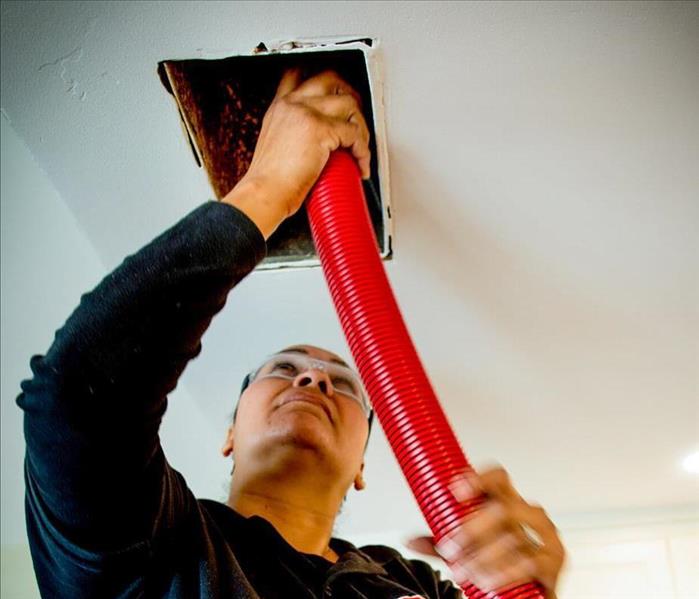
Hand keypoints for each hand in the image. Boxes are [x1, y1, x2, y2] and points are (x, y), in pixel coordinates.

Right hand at [222, 69, 370, 238]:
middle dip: (350, 95)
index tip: (338, 93)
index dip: (324, 80)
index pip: (300, 74)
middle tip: (357, 119)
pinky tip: (360, 165)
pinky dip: (363, 152)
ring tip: (360, 149)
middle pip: (330, 78)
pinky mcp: (320, 130)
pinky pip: (355, 134)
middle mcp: (292, 104)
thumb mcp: (275, 144)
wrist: (264, 193)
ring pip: (349, 103)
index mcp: (280, 106)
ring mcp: (306, 113)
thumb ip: (292, 133)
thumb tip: (316, 140)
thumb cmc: (269, 180)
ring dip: (362, 126)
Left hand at [406, 466, 565, 597]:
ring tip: (463, 571)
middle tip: (448, 549)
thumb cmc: (497, 562)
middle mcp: (529, 514)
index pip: (499, 478)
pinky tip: (487, 580)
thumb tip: (409, 540)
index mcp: (508, 502)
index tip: (455, 490)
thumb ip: (440, 542)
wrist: (526, 595)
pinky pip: (529, 562)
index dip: (479, 479)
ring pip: (512, 537)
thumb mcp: (466, 550)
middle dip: (470, 530)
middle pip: (501, 508)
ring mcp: (546, 536)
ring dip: (482, 557)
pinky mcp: (555, 562)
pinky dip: (503, 572)